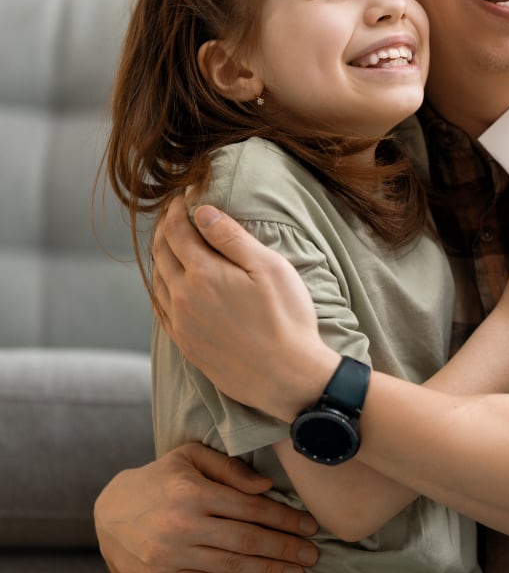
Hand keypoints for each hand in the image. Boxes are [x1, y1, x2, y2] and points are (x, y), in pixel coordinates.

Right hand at [95, 444, 319, 572]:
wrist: (107, 512)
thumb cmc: (158, 480)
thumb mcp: (190, 458)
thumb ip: (230, 468)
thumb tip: (267, 486)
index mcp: (193, 493)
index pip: (251, 508)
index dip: (285, 519)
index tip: (310, 527)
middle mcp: (182, 526)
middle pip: (247, 540)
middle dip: (285, 550)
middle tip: (312, 556)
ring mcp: (171, 556)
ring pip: (232, 567)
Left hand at [151, 199, 333, 420]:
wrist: (287, 377)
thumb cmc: (287, 319)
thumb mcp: (270, 268)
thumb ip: (232, 238)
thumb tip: (202, 212)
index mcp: (203, 274)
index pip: (177, 231)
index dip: (178, 209)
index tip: (184, 195)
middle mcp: (182, 297)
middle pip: (161, 253)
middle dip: (165, 228)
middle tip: (174, 213)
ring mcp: (180, 323)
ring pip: (156, 280)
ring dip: (160, 256)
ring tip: (171, 242)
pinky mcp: (186, 344)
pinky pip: (160, 308)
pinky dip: (160, 287)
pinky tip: (170, 284)